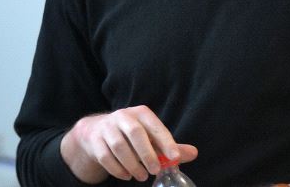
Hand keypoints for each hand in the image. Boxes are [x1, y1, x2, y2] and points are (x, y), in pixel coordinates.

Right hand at [60, 105, 197, 183]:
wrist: (98, 131)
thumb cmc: (132, 134)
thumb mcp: (150, 135)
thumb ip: (169, 146)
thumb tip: (194, 153)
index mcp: (141, 113)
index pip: (155, 126)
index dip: (166, 141)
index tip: (175, 157)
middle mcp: (124, 116)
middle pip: (135, 133)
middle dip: (147, 153)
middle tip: (156, 170)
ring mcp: (107, 127)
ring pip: (119, 146)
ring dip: (132, 164)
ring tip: (142, 176)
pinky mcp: (95, 141)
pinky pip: (106, 156)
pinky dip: (117, 169)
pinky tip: (127, 176)